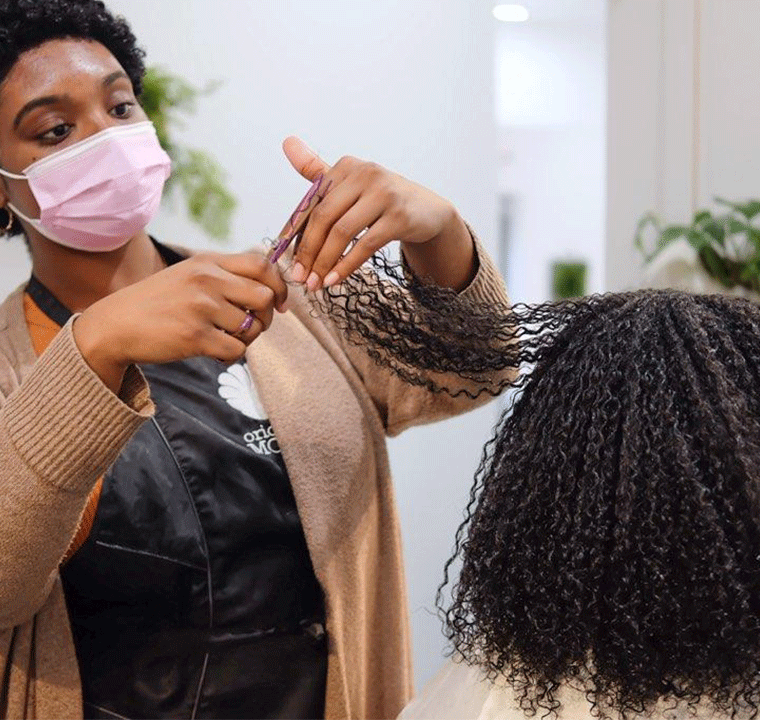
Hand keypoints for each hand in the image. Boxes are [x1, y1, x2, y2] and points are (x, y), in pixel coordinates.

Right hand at [73, 252, 287, 391]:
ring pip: (253, 327)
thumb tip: (270, 290)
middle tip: (248, 327)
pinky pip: (237, 350)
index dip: (279, 286)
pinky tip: (214, 353)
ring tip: (223, 339)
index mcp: (208, 262)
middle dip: (265, 317)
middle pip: (264, 297)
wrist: (114, 326)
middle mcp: (207, 279)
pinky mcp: (195, 336)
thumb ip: (224, 277)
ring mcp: (201, 307)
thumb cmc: (157, 303)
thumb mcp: (188, 275)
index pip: (263, 265)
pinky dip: (231, 356)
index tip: (279, 304)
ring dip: (245, 339)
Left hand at [282, 136, 473, 291]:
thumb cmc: (381, 200)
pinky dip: (346, 265)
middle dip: (308, 251)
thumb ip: (318, 170)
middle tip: (299, 277)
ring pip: (342, 232)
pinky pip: (365, 245)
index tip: (285, 260)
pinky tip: (334, 280)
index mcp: (347, 166)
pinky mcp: (399, 216)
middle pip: (324, 217)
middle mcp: (365, 174)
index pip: (312, 203)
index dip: (295, 234)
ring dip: (324, 262)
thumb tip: (286, 142)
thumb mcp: (351, 183)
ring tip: (315, 284)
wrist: (428, 212)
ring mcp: (384, 194)